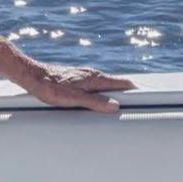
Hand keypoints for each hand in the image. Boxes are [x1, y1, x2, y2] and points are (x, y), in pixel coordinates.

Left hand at [15, 62, 134, 112]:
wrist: (32, 76)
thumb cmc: (50, 88)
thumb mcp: (73, 99)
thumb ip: (95, 102)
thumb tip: (116, 105)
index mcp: (95, 79)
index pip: (123, 83)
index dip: (137, 91)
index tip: (150, 98)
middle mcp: (92, 75)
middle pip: (117, 84)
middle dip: (129, 94)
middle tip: (139, 105)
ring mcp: (85, 76)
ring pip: (106, 85)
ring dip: (116, 94)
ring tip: (123, 106)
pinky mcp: (77, 79)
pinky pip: (96, 86)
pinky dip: (103, 93)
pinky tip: (100, 101)